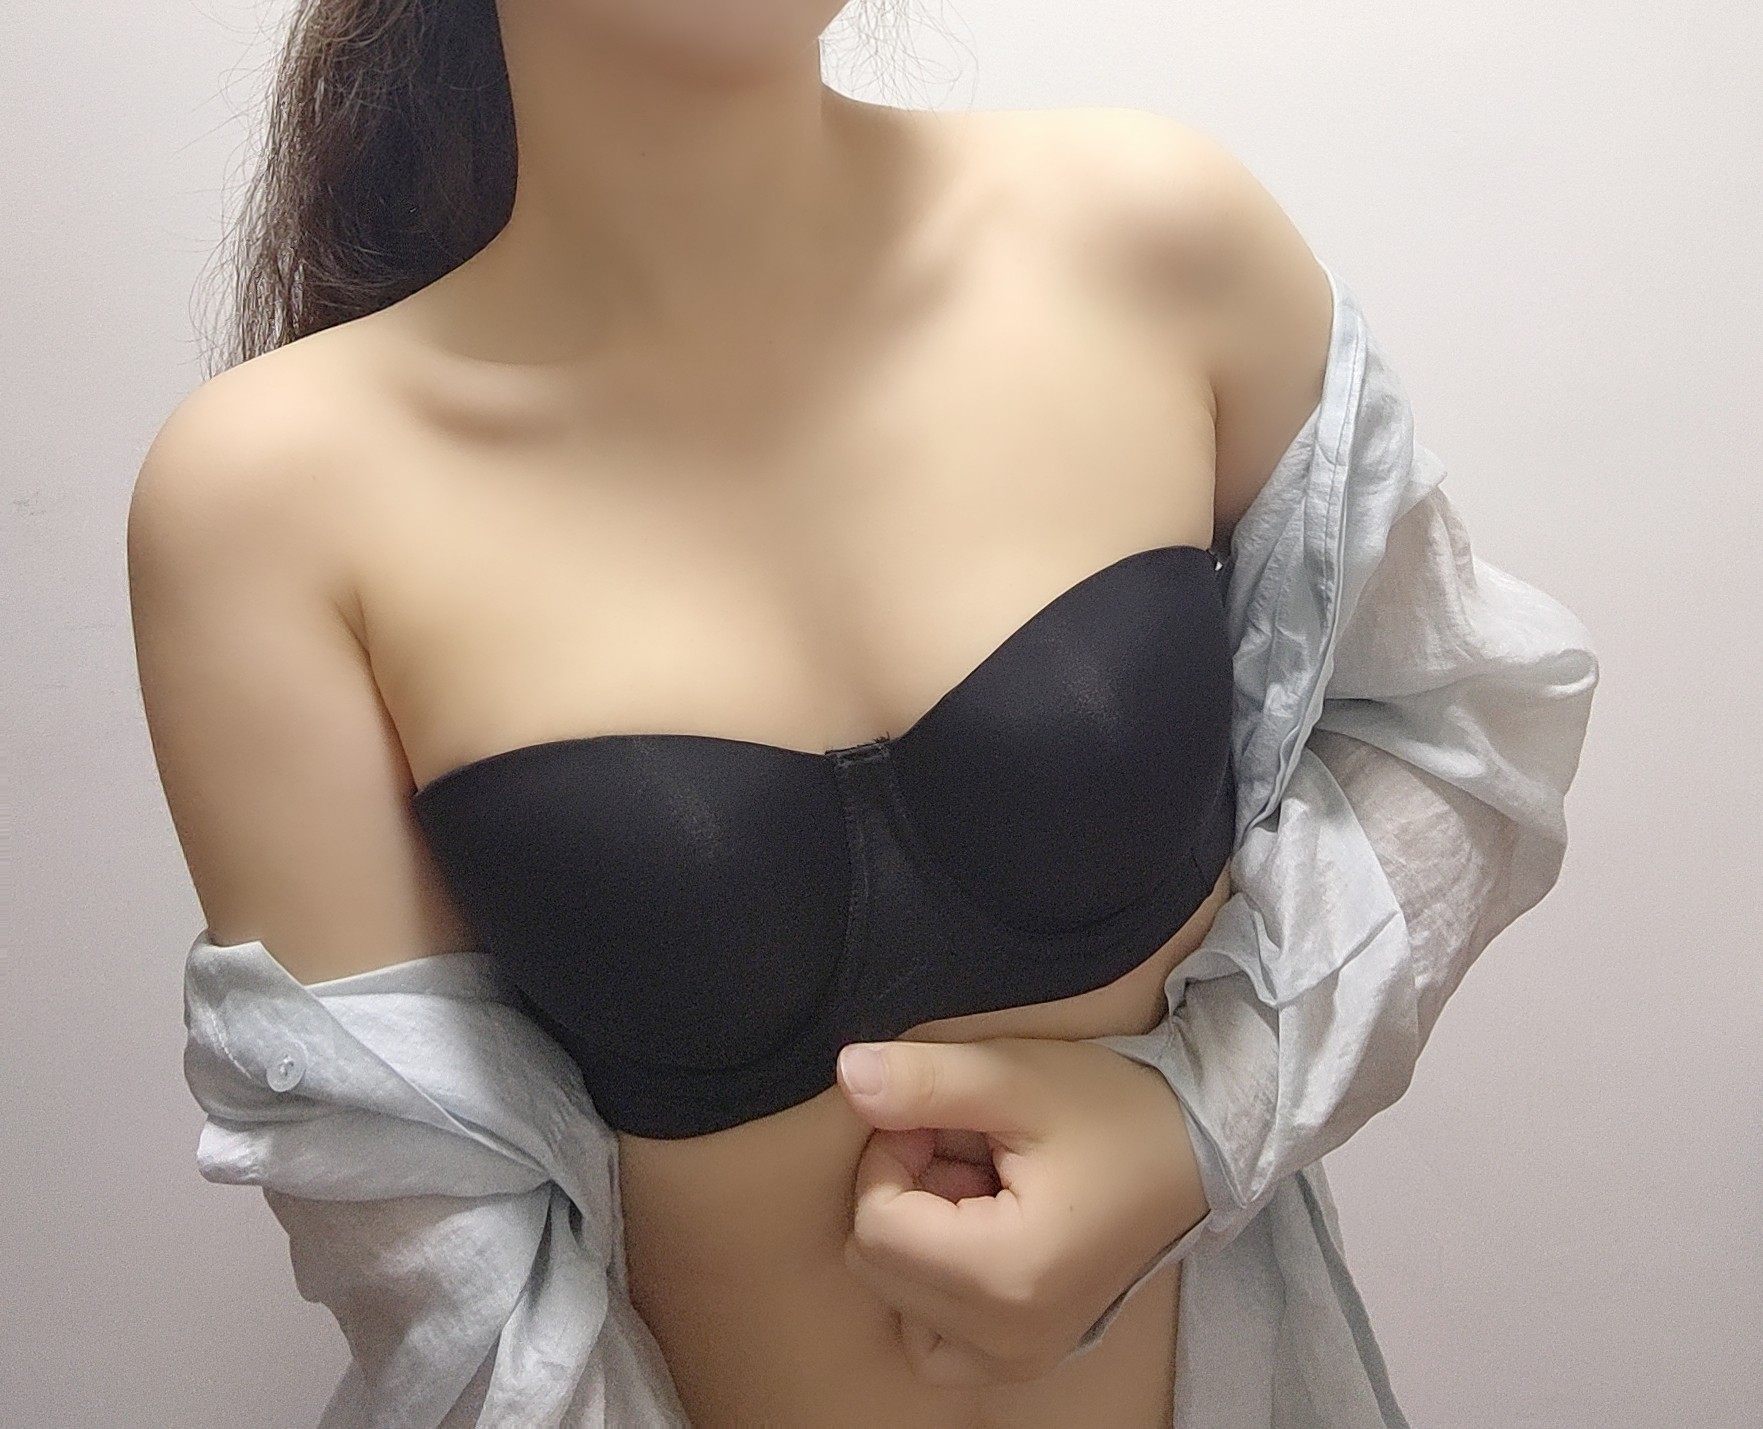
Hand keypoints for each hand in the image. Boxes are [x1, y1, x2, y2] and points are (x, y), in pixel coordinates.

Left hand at [835, 1034, 1206, 1387]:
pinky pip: (932, 1339)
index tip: (943, 1122)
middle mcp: (1009, 1339)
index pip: (874, 1224)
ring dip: (915, 1239)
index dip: (890, 1156)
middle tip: (963, 1149)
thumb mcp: (1015, 1075)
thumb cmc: (1111, 1108)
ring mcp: (1019, 1358)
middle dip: (901, 1194)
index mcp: (1007, 1276)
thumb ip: (925, 1080)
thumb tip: (847, 1076)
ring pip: (895, 1302)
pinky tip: (976, 1231)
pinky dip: (932, 1286)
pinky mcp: (1025, 1358)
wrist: (1196, 1150)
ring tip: (976, 1190)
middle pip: (876, 1266)